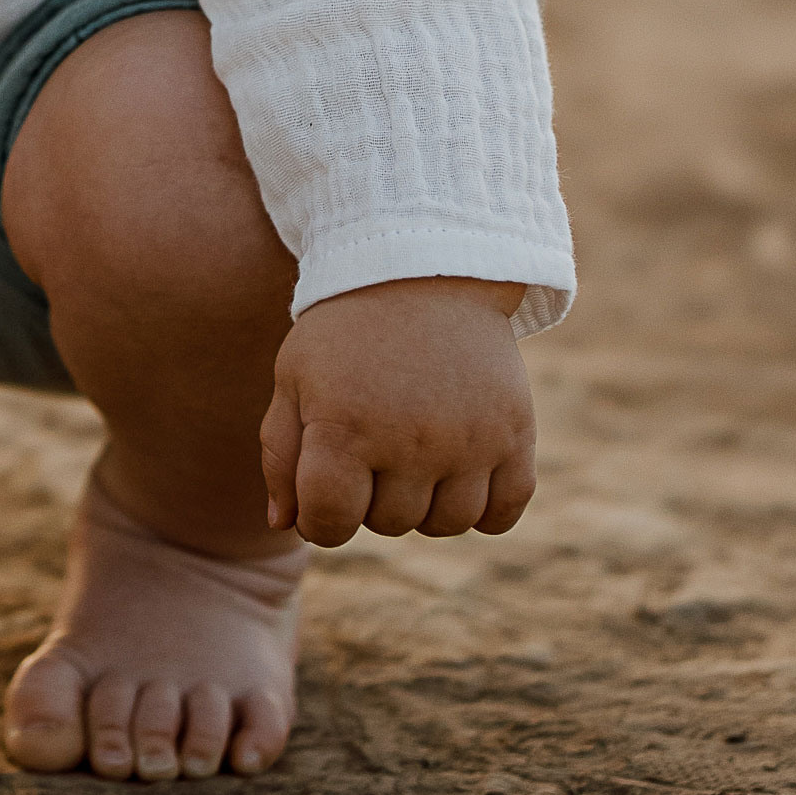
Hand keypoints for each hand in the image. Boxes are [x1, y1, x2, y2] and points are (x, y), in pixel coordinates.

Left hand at [259, 277, 533, 548]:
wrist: (423, 270)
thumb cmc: (346, 331)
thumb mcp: (295, 377)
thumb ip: (281, 454)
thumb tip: (281, 525)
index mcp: (344, 425)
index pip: (328, 523)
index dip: (320, 518)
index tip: (325, 488)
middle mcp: (410, 439)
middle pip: (388, 524)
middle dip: (372, 496)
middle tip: (373, 442)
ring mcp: (468, 439)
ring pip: (446, 524)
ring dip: (426, 503)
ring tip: (413, 451)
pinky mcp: (514, 433)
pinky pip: (503, 512)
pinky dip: (483, 507)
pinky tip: (461, 470)